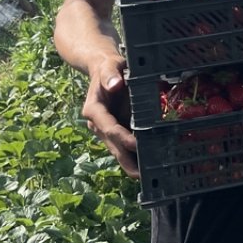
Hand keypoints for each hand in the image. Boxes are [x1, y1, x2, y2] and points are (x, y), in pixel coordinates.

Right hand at [83, 54, 138, 177]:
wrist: (103, 69)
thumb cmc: (108, 66)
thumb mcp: (110, 66)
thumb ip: (110, 75)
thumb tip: (115, 85)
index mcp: (94, 110)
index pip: (109, 127)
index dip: (122, 137)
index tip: (136, 145)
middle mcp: (98, 124)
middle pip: (112, 145)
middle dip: (126, 160)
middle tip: (142, 175)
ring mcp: (107, 129)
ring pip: (118, 149)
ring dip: (131, 162)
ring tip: (148, 176)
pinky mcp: (116, 129)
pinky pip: (124, 145)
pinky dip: (135, 154)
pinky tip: (148, 164)